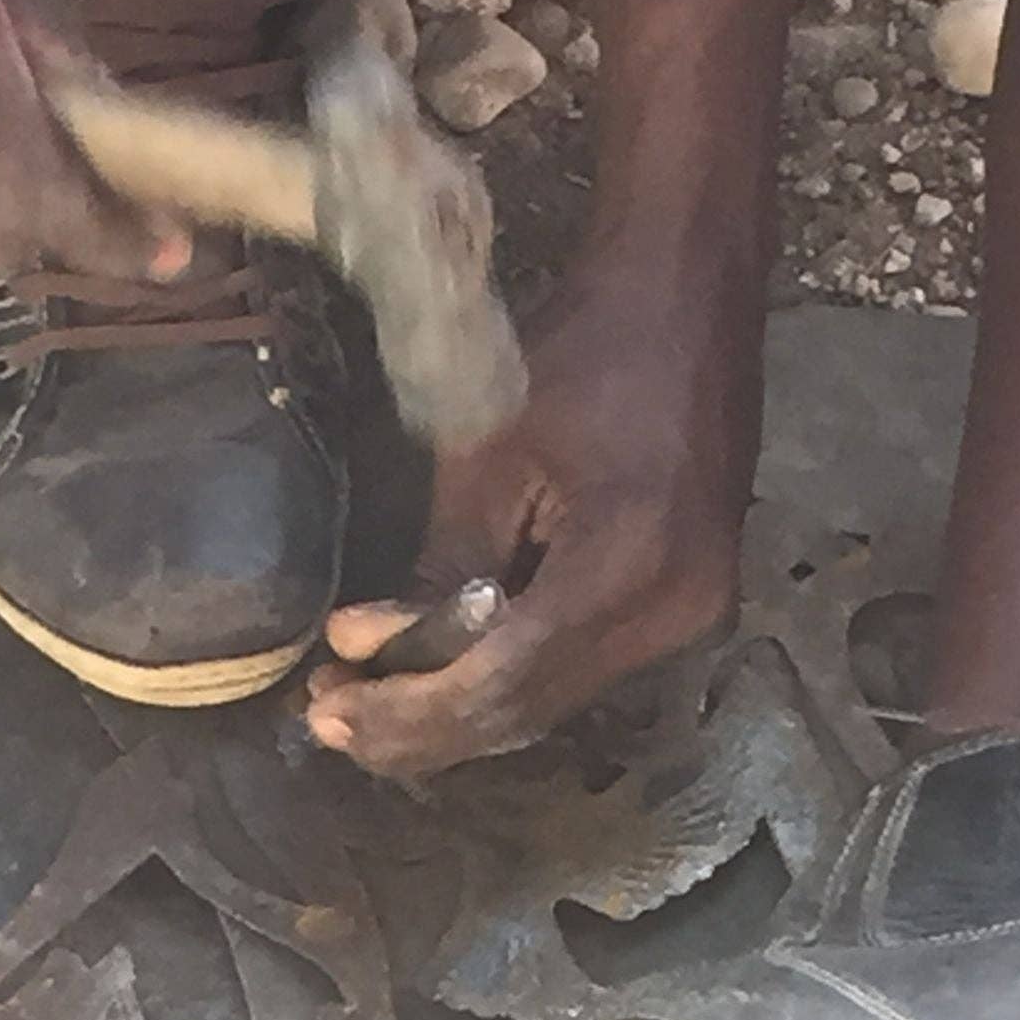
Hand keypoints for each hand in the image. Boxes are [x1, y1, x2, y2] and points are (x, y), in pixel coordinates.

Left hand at [305, 261, 763, 776]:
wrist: (693, 294)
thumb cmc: (587, 347)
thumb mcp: (490, 448)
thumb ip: (438, 563)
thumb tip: (366, 649)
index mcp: (628, 563)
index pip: (503, 681)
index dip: (408, 708)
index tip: (326, 710)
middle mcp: (673, 610)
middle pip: (528, 711)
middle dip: (422, 725)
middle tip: (329, 719)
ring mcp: (691, 615)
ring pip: (552, 702)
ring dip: (456, 710)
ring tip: (365, 701)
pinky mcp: (686, 605)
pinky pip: (579, 669)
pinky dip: (504, 678)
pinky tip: (438, 672)